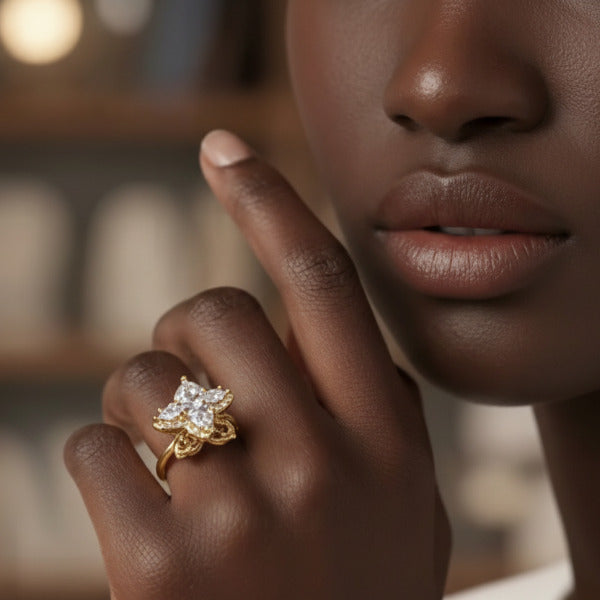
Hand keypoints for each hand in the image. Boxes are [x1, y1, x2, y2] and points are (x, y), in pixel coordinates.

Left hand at [65, 130, 450, 599]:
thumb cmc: (354, 599)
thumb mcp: (402, 507)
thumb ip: (383, 417)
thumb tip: (340, 339)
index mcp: (382, 438)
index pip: (321, 282)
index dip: (270, 201)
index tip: (224, 148)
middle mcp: (321, 463)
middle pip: (213, 313)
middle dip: (185, 328)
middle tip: (192, 379)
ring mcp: (242, 516)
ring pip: (141, 380)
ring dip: (139, 402)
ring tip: (169, 464)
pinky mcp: (161, 568)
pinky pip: (97, 452)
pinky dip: (103, 464)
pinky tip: (137, 514)